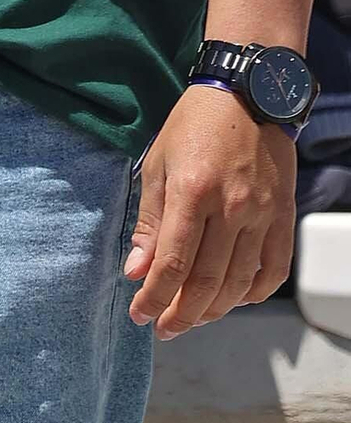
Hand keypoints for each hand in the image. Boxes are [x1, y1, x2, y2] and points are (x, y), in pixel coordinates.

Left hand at [124, 84, 297, 335]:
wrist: (249, 94)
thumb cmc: (193, 125)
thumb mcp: (158, 164)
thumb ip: (150, 222)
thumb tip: (137, 271)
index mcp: (193, 192)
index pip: (173, 263)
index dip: (154, 297)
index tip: (138, 314)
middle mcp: (232, 208)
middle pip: (206, 281)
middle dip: (181, 313)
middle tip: (163, 328)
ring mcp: (263, 215)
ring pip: (239, 283)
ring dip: (213, 310)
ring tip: (191, 318)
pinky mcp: (284, 217)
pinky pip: (274, 269)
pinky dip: (253, 293)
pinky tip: (232, 299)